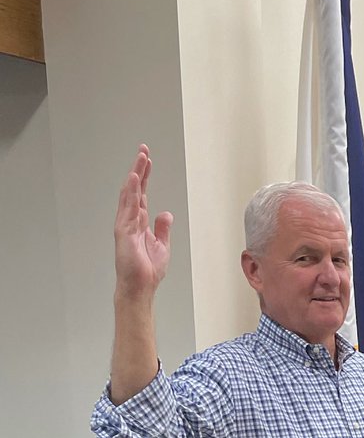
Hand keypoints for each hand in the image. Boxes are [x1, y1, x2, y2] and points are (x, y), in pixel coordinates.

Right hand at [114, 144, 172, 298]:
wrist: (141, 286)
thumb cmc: (148, 270)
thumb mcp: (161, 245)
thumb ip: (162, 228)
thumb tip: (166, 213)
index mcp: (140, 222)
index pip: (143, 194)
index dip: (146, 177)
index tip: (148, 160)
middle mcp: (131, 219)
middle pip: (135, 189)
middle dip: (139, 169)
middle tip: (144, 151)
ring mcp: (126, 224)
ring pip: (130, 194)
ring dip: (136, 176)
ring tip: (141, 159)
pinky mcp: (124, 231)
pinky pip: (128, 208)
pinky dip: (131, 193)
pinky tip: (135, 180)